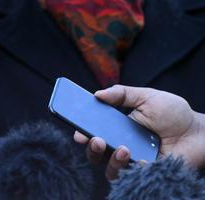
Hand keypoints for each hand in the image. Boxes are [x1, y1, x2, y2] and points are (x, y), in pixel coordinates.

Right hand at [73, 85, 204, 179]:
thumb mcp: (146, 96)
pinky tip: (141, 159)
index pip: (93, 131)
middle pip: (96, 153)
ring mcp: (134, 160)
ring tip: (122, 149)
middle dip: (91, 148)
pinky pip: (133, 176)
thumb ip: (122, 93)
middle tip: (95, 140)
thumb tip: (97, 94)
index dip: (81, 133)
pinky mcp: (148, 172)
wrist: (199, 132)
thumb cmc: (173, 113)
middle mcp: (121, 144)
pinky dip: (134, 168)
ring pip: (111, 169)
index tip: (78, 132)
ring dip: (111, 161)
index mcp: (117, 126)